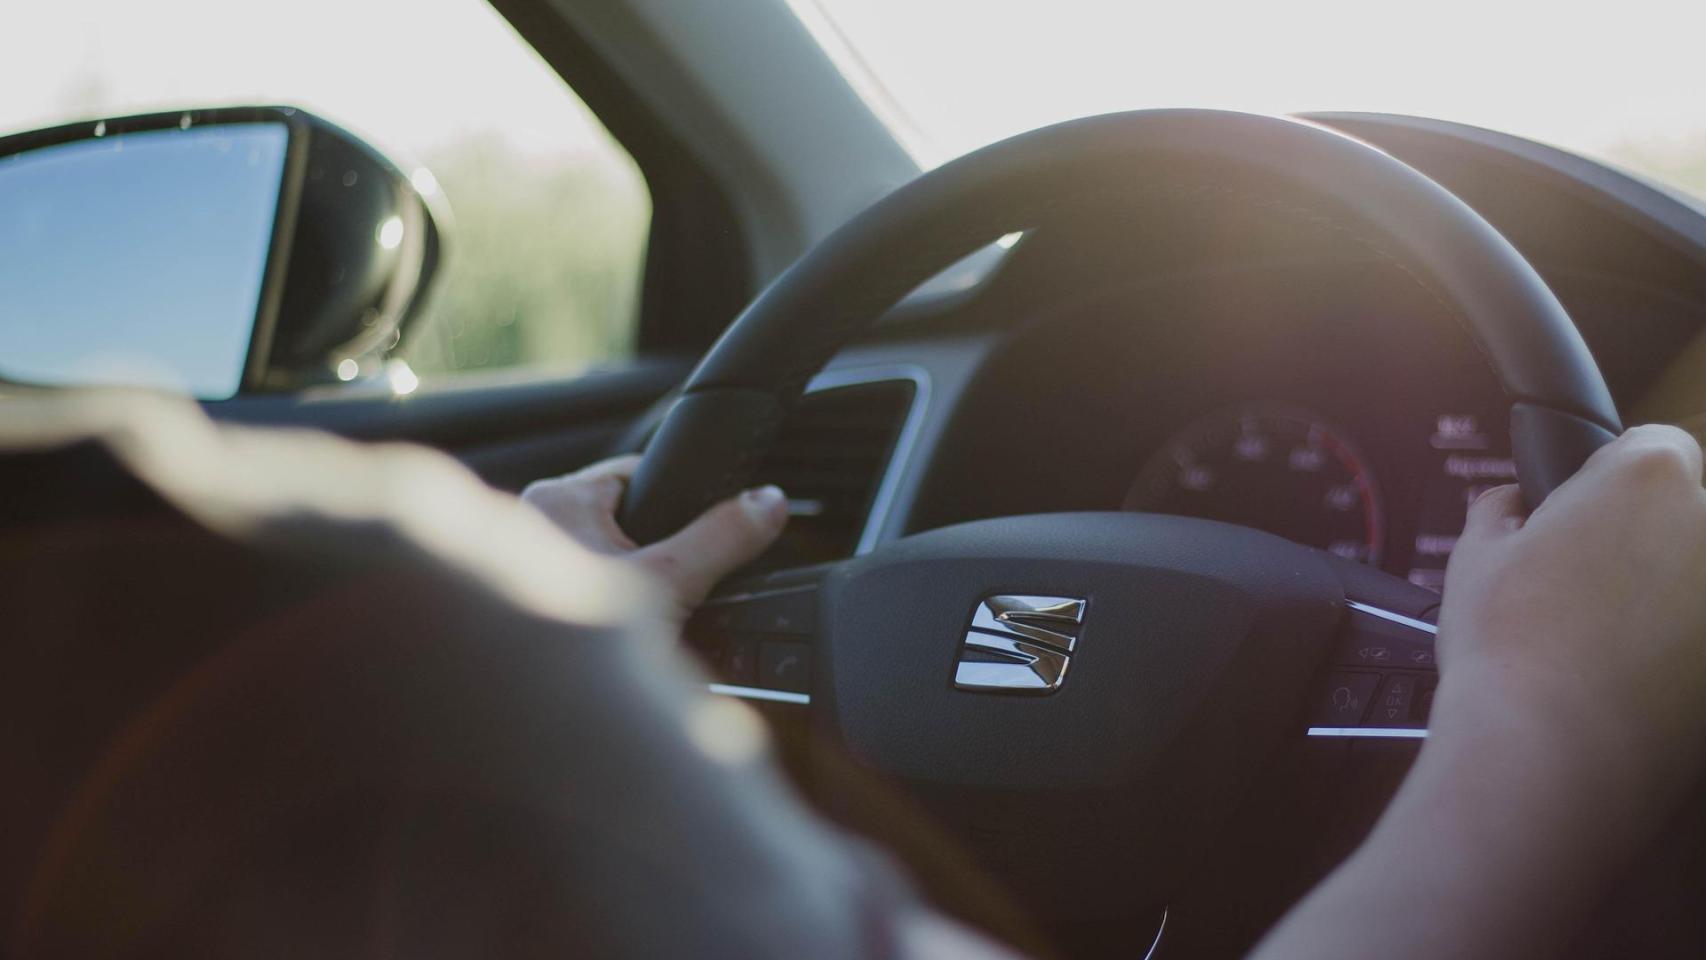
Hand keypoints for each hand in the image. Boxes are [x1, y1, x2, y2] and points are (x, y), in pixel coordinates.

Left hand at [522, 455, 788, 628]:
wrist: (538, 714)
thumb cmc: (574, 646)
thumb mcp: (671, 580)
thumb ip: (723, 538)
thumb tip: (768, 503)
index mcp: (560, 498)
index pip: (635, 472)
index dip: (678, 494)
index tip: (705, 518)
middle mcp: (531, 523)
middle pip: (620, 517)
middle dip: (655, 546)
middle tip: (677, 579)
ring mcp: (519, 565)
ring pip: (600, 556)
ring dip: (630, 579)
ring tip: (650, 611)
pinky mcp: (525, 605)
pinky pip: (578, 587)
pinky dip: (604, 606)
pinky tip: (621, 635)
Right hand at [1436, 423, 1705, 799]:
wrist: (1548, 762)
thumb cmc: (1510, 652)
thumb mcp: (1475, 557)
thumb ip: (1502, 511)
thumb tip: (1511, 505)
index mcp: (1650, 479)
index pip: (1653, 444)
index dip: (1607, 477)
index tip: (1577, 513)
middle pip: (1686, 514)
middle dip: (1641, 539)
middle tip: (1577, 583)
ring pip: (1695, 582)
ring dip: (1663, 597)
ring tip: (1595, 642)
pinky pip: (1698, 643)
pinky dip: (1677, 654)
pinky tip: (1622, 681)